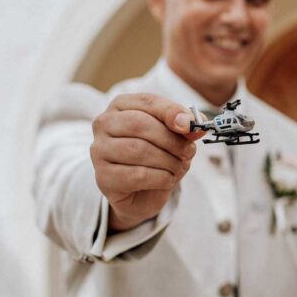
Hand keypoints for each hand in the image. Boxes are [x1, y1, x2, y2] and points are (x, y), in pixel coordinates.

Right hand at [89, 93, 205, 231]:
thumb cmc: (156, 158)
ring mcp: (99, 150)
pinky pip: (137, 175)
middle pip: (140, 124)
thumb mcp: (173, 138)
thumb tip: (196, 126)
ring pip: (138, 150)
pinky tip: (168, 179)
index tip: (190, 125)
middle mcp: (104, 124)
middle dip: (171, 140)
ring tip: (179, 167)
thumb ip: (184, 129)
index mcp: (122, 106)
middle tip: (189, 152)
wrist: (140, 195)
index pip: (148, 101)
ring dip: (168, 161)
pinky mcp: (103, 177)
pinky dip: (161, 178)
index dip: (171, 112)